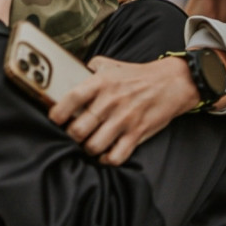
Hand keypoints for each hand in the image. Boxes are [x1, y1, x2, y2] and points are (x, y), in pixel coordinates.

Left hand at [48, 55, 196, 164]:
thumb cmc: (137, 76)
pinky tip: (104, 154)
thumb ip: (89, 69)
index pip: (72, 98)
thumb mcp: (110, 65)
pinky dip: (106, 160)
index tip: (54, 119)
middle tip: (72, 134)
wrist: (171, 83)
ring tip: (87, 143)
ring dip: (87, 148)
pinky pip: (115, 156)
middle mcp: (110, 102)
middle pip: (78, 129)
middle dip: (71, 136)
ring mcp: (124, 120)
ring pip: (93, 146)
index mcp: (100, 83)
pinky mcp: (137, 134)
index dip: (58, 112)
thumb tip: (69, 74)